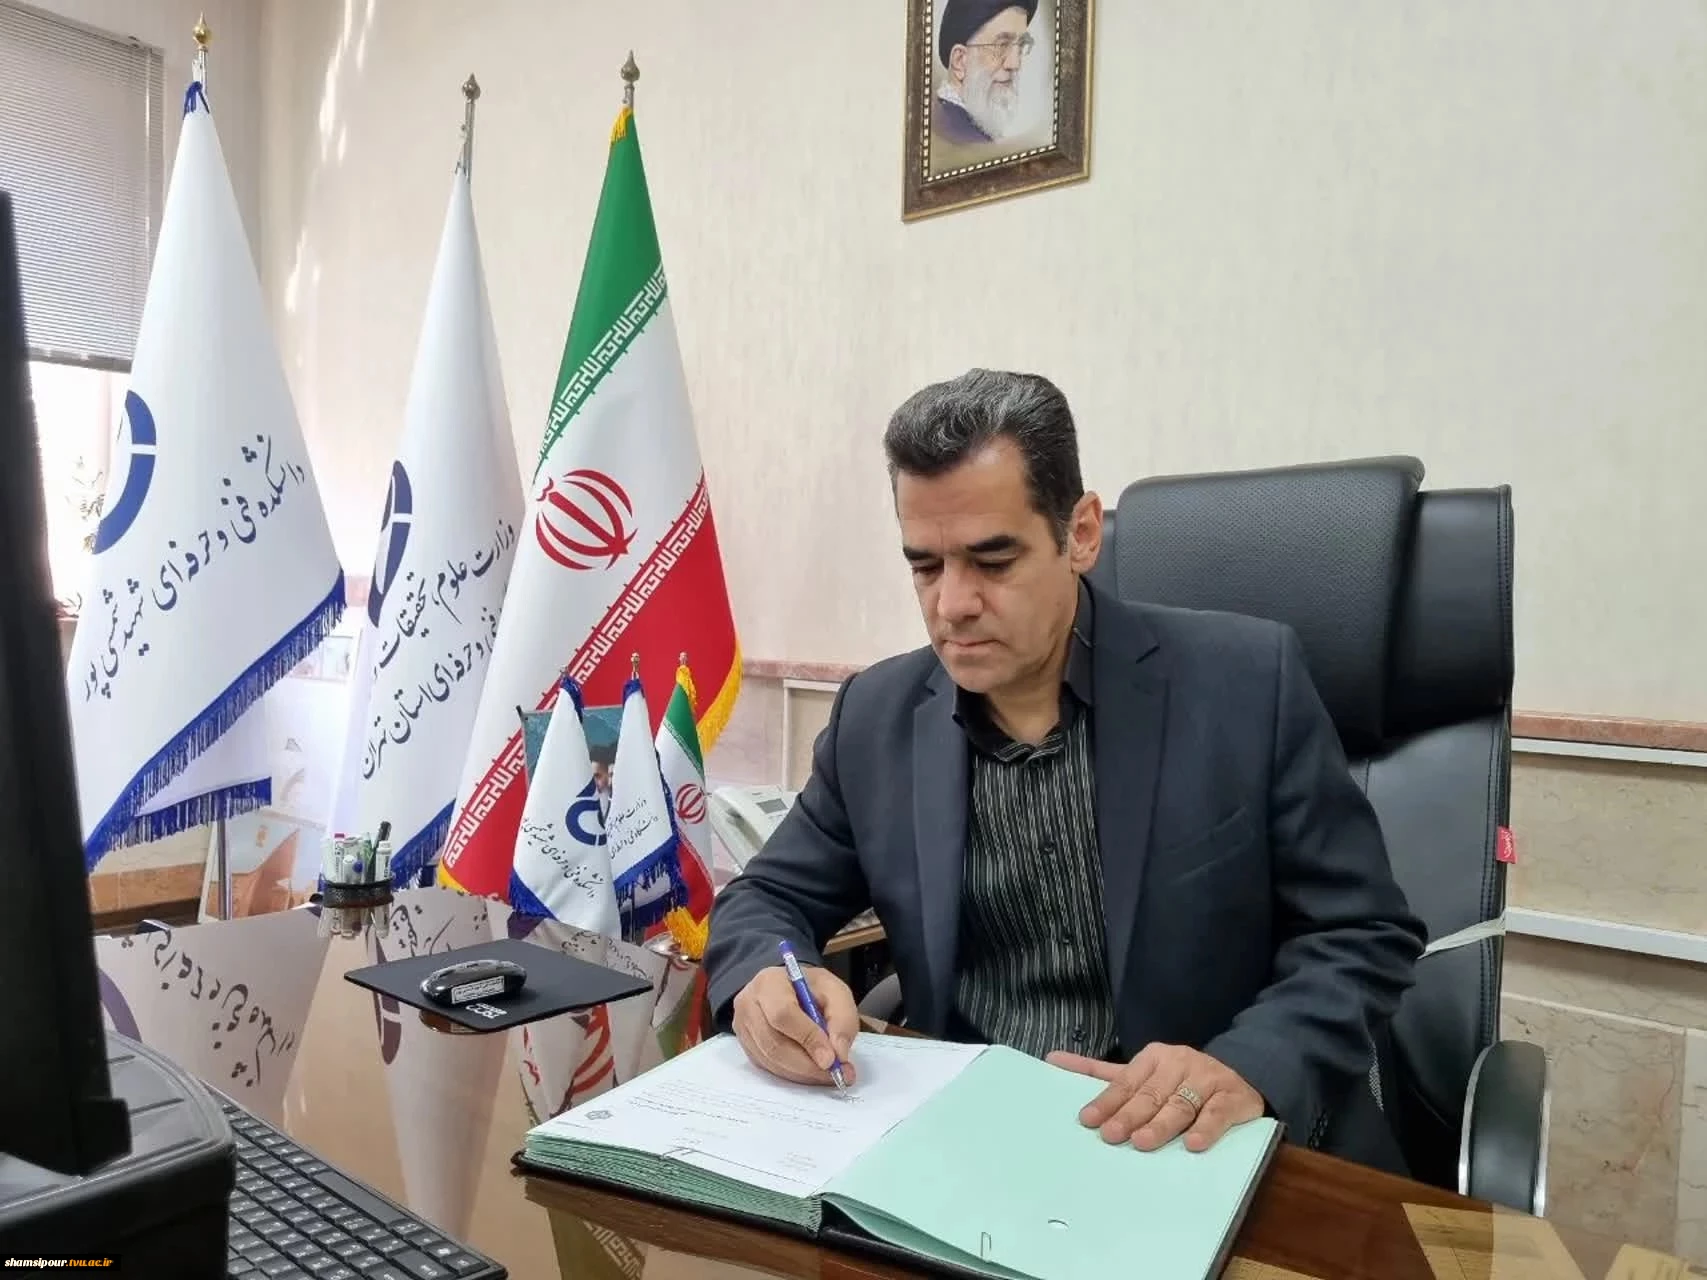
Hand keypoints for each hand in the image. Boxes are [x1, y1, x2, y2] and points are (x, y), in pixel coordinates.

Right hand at [731, 962, 858, 1087]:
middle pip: (774, 1044)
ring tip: (828, 1074)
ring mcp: (743, 1028)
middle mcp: (748, 1005)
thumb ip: (842, 1019)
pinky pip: (768, 1068)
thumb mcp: (836, 992)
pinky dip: (793, 1075)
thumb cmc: (812, 990)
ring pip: (771, 1061)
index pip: (783, 1014)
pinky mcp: (746, 1047)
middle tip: (835, 1074)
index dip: (807, 1039)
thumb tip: (838, 1054)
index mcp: (769, 982)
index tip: (831, 1059)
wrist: (791, 990)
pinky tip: (811, 1071)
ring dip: (803, 1073)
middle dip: (808, 1064)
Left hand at [1047, 1043, 1263, 1152]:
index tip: (1088, 1120)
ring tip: (1143, 1142)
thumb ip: (1099, 1071)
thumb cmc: (1180, 1078)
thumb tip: (1051, 1060)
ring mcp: (1207, 1080)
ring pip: (1181, 1105)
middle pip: (1151, 1095)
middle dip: (1130, 1115)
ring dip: (1162, 1124)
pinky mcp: (1233, 1098)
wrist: (1241, 1073)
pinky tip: (1192, 1144)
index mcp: (1153, 1058)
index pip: (1126, 1082)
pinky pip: (1217, 1114)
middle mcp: (1179, 1064)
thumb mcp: (1141, 1071)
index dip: (1107, 1101)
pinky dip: (1205, 1128)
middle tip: (1112, 1135)